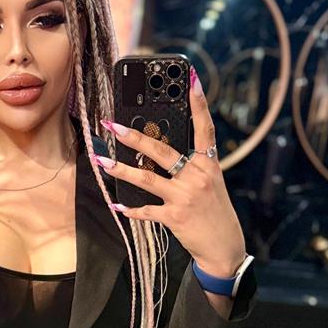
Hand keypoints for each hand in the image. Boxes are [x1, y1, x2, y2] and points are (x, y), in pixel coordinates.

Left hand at [96, 66, 245, 276]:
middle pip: (162, 151)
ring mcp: (185, 197)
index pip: (204, 128)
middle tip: (112, 125)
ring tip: (102, 162)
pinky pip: (147, 211)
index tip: (191, 79)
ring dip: (121, 170)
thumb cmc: (215, 213)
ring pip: (148, 179)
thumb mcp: (211, 184)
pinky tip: (117, 204)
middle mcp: (197, 177)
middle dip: (134, 137)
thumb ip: (192, 167)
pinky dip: (131, 209)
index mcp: (208, 165)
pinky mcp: (175, 217)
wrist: (224, 248)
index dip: (198, 102)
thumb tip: (162, 152)